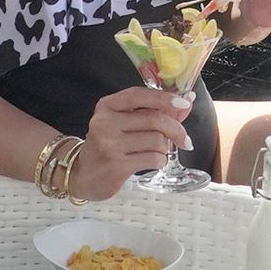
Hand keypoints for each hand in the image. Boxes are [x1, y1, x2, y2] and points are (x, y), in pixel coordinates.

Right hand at [74, 85, 196, 197]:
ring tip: (158, 151)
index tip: (184, 102)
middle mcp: (105, 122)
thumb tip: (187, 101)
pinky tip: (153, 161)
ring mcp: (110, 144)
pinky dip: (160, 160)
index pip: (138, 95)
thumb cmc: (109, 144)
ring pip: (157, 140)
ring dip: (165, 148)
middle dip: (176, 129)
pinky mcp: (117, 166)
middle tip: (184, 140)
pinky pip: (153, 159)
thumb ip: (154, 111)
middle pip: (154, 119)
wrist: (82, 174)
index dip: (164, 97)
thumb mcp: (124, 122)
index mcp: (107, 106)